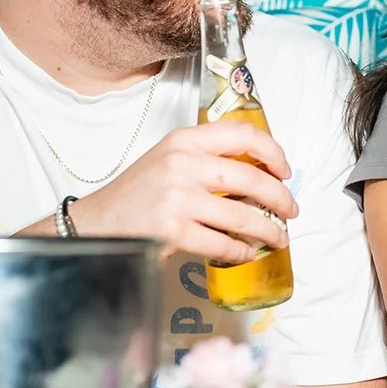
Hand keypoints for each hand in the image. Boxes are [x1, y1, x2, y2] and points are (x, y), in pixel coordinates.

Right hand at [70, 121, 297, 262]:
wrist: (96, 223)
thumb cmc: (138, 193)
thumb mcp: (170, 159)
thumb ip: (207, 157)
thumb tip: (261, 173)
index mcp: (185, 140)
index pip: (243, 134)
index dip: (273, 152)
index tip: (285, 170)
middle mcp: (182, 164)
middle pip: (251, 178)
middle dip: (279, 198)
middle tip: (290, 210)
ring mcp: (177, 198)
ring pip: (242, 215)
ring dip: (268, 229)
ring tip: (278, 237)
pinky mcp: (172, 230)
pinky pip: (222, 243)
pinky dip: (241, 251)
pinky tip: (246, 252)